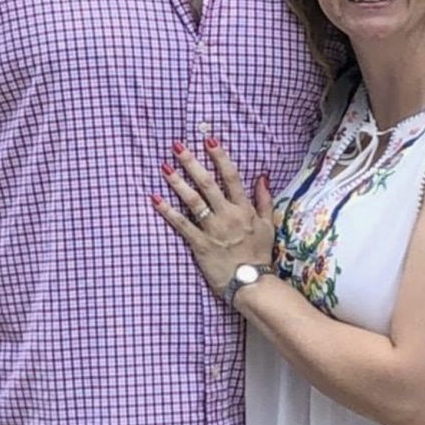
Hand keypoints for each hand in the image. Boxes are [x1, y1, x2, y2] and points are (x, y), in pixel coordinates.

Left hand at [150, 138, 275, 297]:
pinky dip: (168, 211)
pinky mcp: (200, 244)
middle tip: (177, 147)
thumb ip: (264, 200)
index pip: (231, 177)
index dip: (219, 157)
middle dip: (191, 163)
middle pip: (207, 184)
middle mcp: (227, 215)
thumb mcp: (268, 225)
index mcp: (243, 209)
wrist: (251, 283)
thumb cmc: (259, 255)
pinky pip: (182, 224)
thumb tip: (262, 176)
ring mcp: (213, 229)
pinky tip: (155, 199)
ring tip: (164, 167)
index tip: (208, 140)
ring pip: (193, 201)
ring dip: (177, 182)